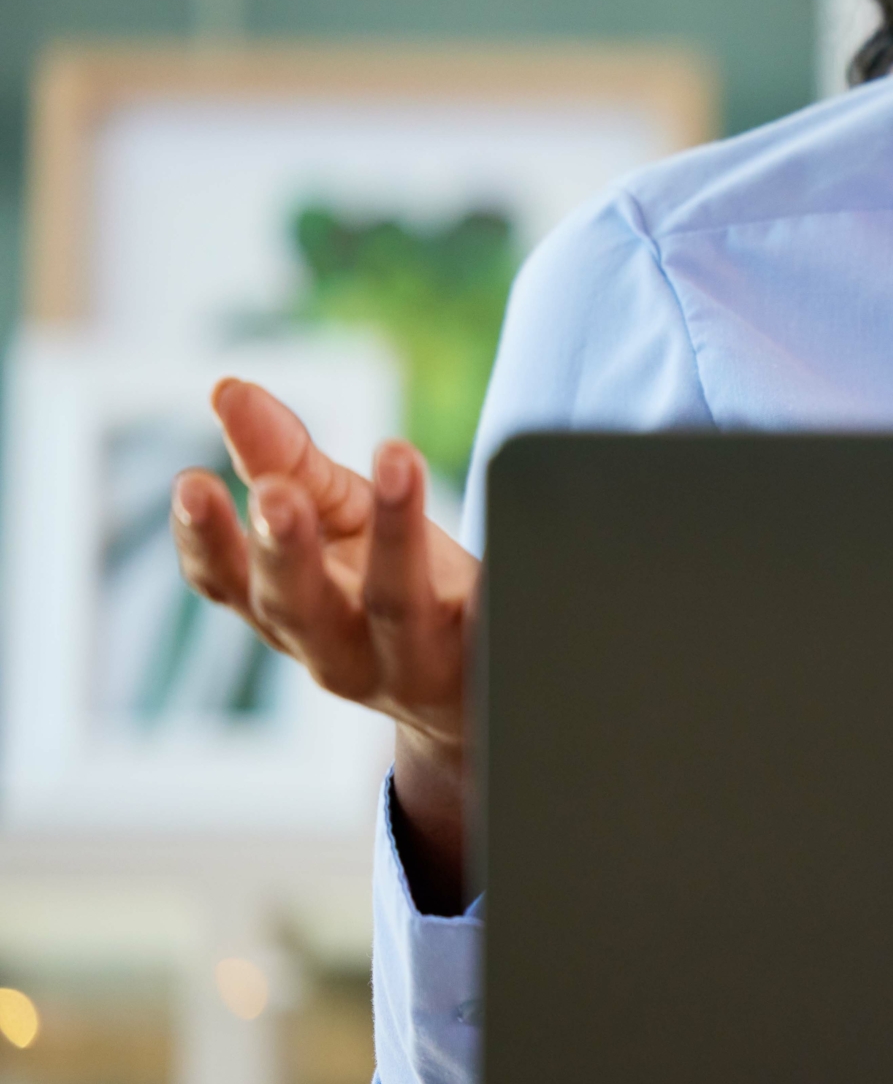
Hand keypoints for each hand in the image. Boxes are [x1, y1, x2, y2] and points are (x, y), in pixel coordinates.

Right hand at [170, 379, 480, 908]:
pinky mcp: (486, 663)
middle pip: (298, 606)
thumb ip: (288, 462)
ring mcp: (412, 666)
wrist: (481, 694)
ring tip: (397, 460)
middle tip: (276, 495)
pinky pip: (491, 626)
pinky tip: (510, 532)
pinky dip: (494, 584)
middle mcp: (337, 649)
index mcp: (288, 610)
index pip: (226, 581)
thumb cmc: (396, 591)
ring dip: (394, 534)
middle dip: (283, 549)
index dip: (203, 538)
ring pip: (397, 606)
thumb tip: (228, 389)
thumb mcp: (341, 523)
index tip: (191, 483)